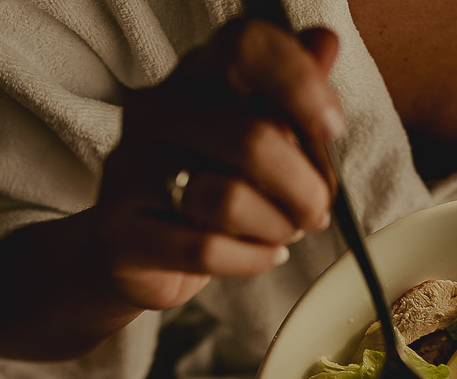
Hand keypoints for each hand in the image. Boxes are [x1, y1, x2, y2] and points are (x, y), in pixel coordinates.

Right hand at [98, 18, 343, 308]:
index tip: (332, 127)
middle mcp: (156, 112)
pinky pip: (205, 249)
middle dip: (305, 187)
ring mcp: (132, 170)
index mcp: (193, 77)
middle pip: (254, 136)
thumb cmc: (206, 188)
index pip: (244, 44)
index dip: (299, 81)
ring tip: (282, 234)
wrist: (134, 254)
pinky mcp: (124, 232)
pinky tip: (265, 255)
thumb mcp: (255, 137)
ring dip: (276, 227)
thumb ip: (289, 97)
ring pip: (229, 198)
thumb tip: (325, 41)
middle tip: (316, 211)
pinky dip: (251, 258)